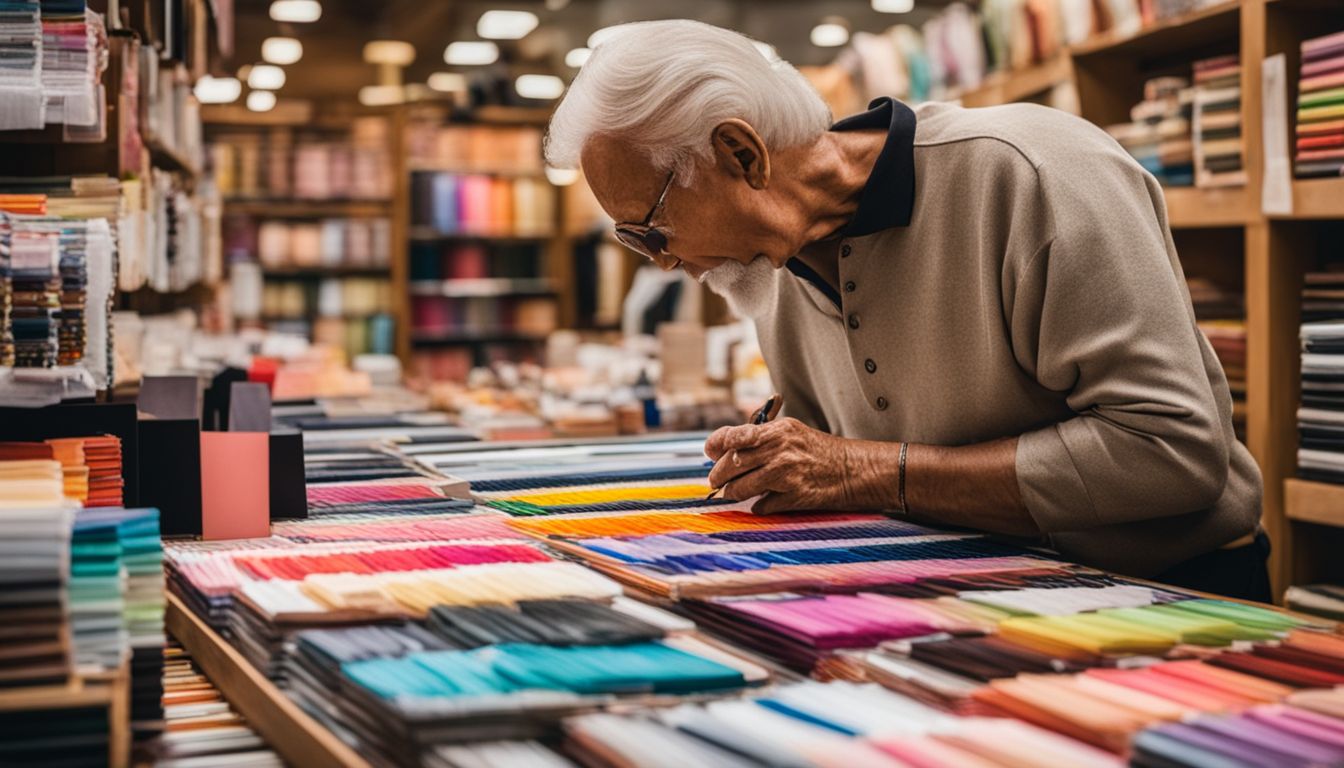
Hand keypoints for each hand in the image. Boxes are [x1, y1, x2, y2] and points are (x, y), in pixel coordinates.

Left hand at [704, 417, 891, 513]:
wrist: (851, 470)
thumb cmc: (817, 451)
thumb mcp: (790, 432)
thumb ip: (759, 437)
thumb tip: (722, 447)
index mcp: (776, 431)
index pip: (732, 436)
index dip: (715, 446)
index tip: (710, 454)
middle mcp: (779, 450)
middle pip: (731, 464)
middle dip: (718, 476)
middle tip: (715, 482)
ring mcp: (786, 474)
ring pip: (740, 488)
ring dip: (733, 493)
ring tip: (733, 493)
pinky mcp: (793, 496)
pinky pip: (761, 506)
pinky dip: (759, 506)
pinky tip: (765, 502)